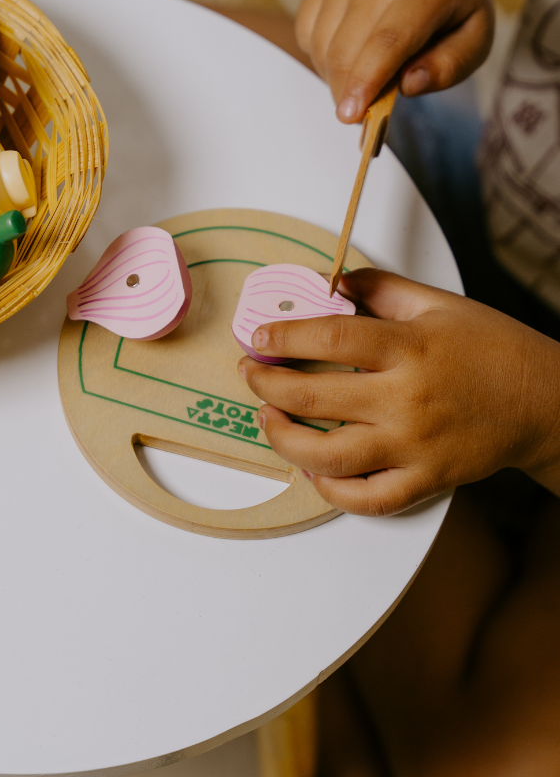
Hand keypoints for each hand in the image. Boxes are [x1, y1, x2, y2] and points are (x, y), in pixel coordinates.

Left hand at [237, 269, 559, 514]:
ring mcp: (414, 446)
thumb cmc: (492, 349)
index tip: (258, 337)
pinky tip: (310, 468)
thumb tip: (332, 282)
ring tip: (268, 419)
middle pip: (314, 398)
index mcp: (410, 348)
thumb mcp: (439, 303)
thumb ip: (381, 288)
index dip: (284, 337)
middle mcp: (407, 400)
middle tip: (250, 375)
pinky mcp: (425, 480)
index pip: (330, 340)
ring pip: (328, 457)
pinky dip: (330, 489)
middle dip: (266, 386)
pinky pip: (366, 498)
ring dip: (283, 440)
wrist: (548, 403)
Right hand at [296, 0, 494, 123]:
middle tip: (361, 114)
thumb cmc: (452, 1)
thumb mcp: (476, 34)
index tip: (351, 117)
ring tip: (367, 69)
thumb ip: (450, 65)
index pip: (387, 42)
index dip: (366, 81)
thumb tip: (408, 86)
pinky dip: (323, 55)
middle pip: (347, 53)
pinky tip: (350, 46)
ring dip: (337, 76)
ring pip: (323, 49)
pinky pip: (307, 36)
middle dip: (348, 93)